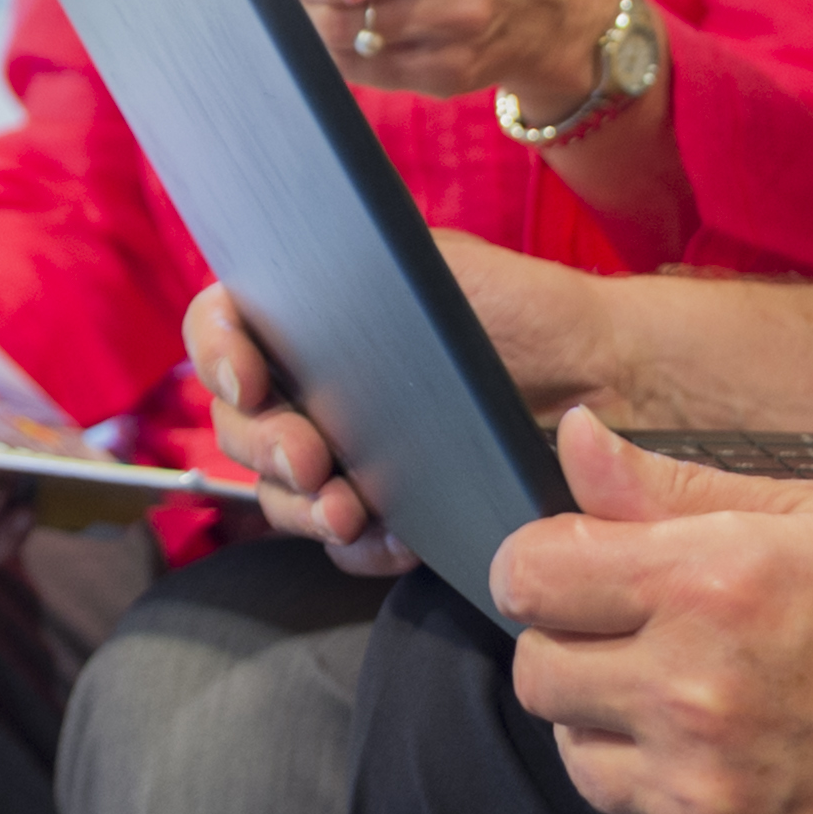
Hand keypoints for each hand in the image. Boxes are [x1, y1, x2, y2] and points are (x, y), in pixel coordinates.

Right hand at [189, 233, 618, 575]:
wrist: (597, 377)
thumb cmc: (518, 306)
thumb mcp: (433, 266)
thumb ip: (356, 278)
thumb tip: (295, 298)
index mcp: (306, 312)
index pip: (220, 326)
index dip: (215, 352)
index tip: (248, 378)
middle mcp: (312, 384)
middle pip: (238, 422)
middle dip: (263, 445)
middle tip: (309, 457)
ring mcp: (345, 451)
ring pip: (280, 493)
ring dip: (301, 507)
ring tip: (347, 511)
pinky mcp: (386, 507)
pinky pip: (344, 543)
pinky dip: (361, 546)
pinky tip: (395, 539)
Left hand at [496, 408, 812, 813]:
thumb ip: (678, 485)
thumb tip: (574, 439)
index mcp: (711, 586)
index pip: (530, 574)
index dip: (548, 563)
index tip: (582, 568)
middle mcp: (692, 697)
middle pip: (537, 674)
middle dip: (577, 645)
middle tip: (651, 635)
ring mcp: (708, 799)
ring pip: (579, 763)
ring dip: (618, 730)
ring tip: (707, 702)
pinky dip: (678, 804)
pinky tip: (752, 767)